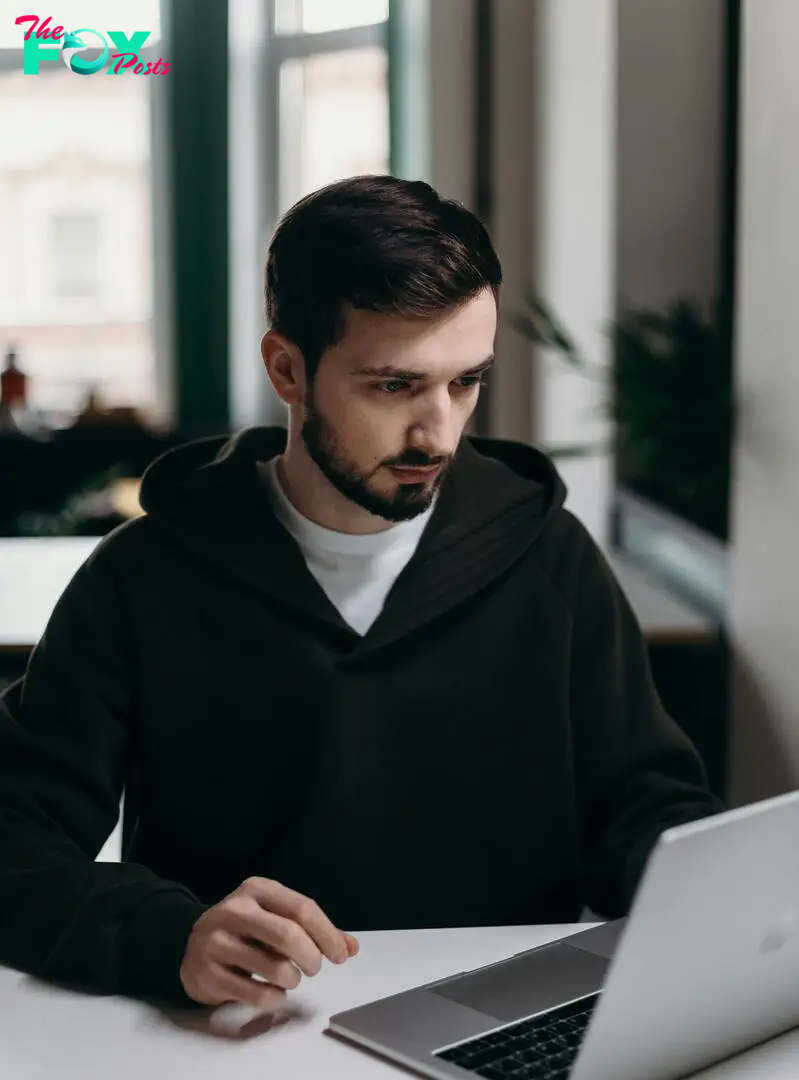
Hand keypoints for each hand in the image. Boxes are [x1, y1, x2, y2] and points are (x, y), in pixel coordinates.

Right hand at [180, 876, 358, 1008]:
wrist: (189, 945)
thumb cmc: (245, 931)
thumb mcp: (275, 917)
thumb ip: (314, 930)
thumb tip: (351, 947)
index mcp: (256, 889)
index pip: (302, 908)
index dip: (327, 934)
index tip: (341, 955)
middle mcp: (235, 910)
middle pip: (289, 935)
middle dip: (312, 958)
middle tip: (315, 968)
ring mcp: (217, 941)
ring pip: (274, 967)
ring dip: (293, 980)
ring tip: (290, 978)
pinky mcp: (207, 973)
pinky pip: (256, 993)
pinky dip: (275, 998)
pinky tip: (274, 992)